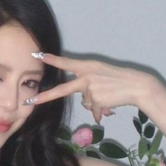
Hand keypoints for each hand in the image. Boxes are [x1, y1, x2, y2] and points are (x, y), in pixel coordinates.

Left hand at [27, 53, 154, 122]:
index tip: (37, 56)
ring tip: (109, 96)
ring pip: (85, 102)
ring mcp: (90, 88)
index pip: (65, 63)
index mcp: (87, 66)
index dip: (51, 60)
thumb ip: (87, 85)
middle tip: (30, 101)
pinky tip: (110, 104)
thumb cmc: (118, 80)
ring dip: (96, 103)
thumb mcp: (100, 75)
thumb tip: (84, 102)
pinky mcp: (96, 100)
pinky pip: (93, 110)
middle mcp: (86, 76)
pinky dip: (101, 110)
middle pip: (62, 89)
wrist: (135, 85)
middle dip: (45, 96)